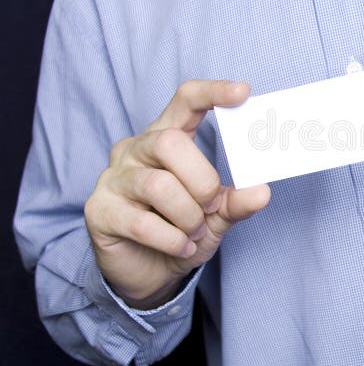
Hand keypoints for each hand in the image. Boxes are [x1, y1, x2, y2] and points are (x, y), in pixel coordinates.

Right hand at [84, 80, 270, 308]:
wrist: (149, 273)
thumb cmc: (182, 231)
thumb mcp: (216, 215)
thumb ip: (236, 201)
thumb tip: (262, 192)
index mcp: (166, 139)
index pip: (185, 101)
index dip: (212, 92)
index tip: (243, 92)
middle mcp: (135, 150)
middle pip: (170, 143)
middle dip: (201, 180)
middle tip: (210, 207)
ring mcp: (113, 178)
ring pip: (159, 186)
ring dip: (188, 216)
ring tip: (193, 232)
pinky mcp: (99, 210)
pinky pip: (143, 223)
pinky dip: (173, 240)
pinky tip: (181, 247)